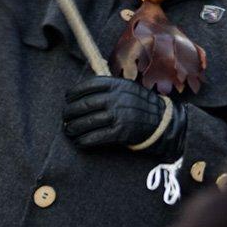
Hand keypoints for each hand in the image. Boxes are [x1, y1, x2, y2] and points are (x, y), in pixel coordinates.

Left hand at [63, 76, 185, 157]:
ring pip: (87, 122)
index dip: (74, 93)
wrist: (161, 121)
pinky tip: (79, 141)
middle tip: (65, 118)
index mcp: (116, 84)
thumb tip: (83, 90)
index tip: (68, 98)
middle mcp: (116, 99)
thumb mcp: (127, 87)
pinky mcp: (120, 132)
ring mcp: (118, 115)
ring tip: (69, 130)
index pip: (88, 86)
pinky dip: (84, 140)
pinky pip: (96, 137)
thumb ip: (108, 86)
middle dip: (70, 112)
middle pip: (84, 105)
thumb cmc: (140, 104)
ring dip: (74, 128)